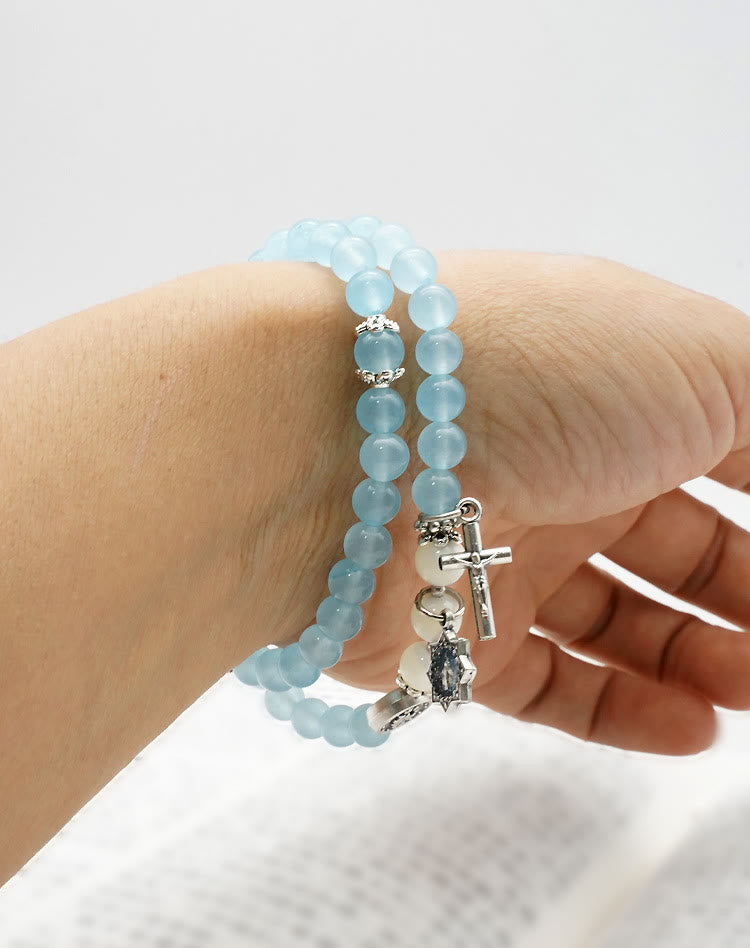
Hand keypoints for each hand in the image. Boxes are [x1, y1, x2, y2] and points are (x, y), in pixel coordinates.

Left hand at [313, 252, 749, 754]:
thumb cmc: (524, 367)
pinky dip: (621, 711)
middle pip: (677, 547)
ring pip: (617, 623)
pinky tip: (690, 726)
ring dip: (696, 661)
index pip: (728, 456)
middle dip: (748, 597)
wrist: (343, 434)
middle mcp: (559, 467)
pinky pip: (547, 683)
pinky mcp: (450, 632)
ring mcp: (502, 552)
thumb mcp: (702, 356)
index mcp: (617, 391)